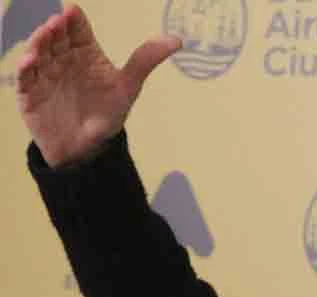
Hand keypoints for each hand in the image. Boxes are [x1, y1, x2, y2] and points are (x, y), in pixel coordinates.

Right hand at [15, 4, 180, 167]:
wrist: (88, 149)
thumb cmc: (107, 114)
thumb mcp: (128, 87)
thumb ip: (146, 60)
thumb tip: (177, 40)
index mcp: (85, 53)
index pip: (77, 29)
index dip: (74, 19)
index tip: (73, 12)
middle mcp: (63, 59)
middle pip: (56, 37)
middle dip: (55, 27)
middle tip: (59, 22)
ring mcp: (45, 74)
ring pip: (38, 52)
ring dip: (39, 42)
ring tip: (46, 35)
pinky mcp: (30, 93)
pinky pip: (25, 78)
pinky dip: (25, 69)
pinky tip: (30, 62)